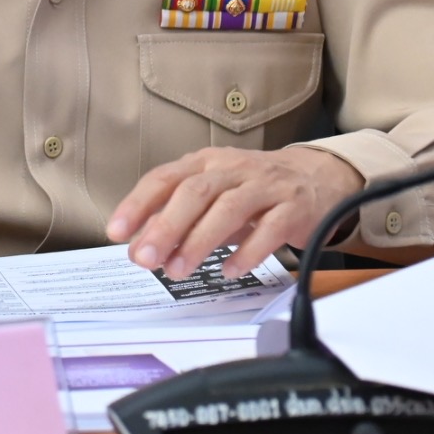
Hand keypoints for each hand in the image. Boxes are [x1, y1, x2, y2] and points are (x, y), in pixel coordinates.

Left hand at [106, 147, 364, 279]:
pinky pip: (270, 229)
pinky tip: (229, 270)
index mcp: (206, 163)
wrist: (317, 177)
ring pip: (229, 208)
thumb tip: (140, 245)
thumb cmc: (254, 189)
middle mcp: (234, 169)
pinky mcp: (294, 208)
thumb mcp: (213, 196)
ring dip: (199, 241)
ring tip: (178, 270)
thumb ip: (178, 218)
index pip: (165, 178)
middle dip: (166, 226)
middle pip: (195, 192)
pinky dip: (247, 251)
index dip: (138, 204)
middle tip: (144, 258)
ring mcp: (266, 186)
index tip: (116, 231)